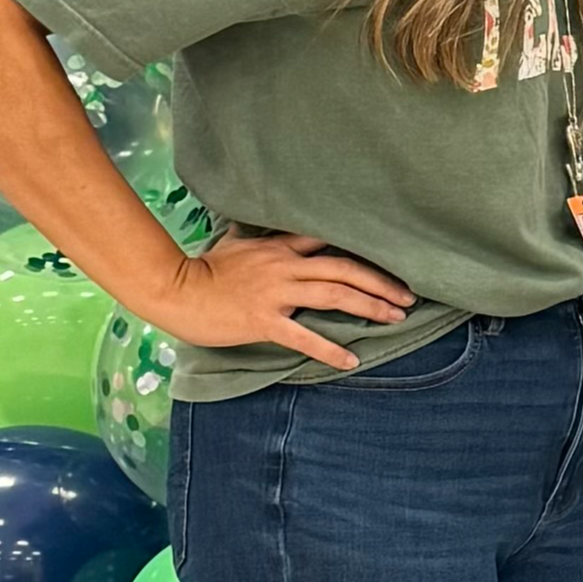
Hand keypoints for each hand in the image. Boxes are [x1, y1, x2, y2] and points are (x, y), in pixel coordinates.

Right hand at [146, 230, 415, 368]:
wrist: (174, 290)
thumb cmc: (203, 269)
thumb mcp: (233, 243)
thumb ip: (254, 234)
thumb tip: (255, 221)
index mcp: (280, 247)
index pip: (331, 242)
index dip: (365, 254)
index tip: (392, 263)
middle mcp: (285, 266)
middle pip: (345, 269)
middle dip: (381, 283)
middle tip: (408, 297)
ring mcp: (275, 292)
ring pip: (334, 295)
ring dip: (369, 306)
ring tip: (395, 318)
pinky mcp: (263, 320)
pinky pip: (304, 336)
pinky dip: (330, 349)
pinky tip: (351, 360)